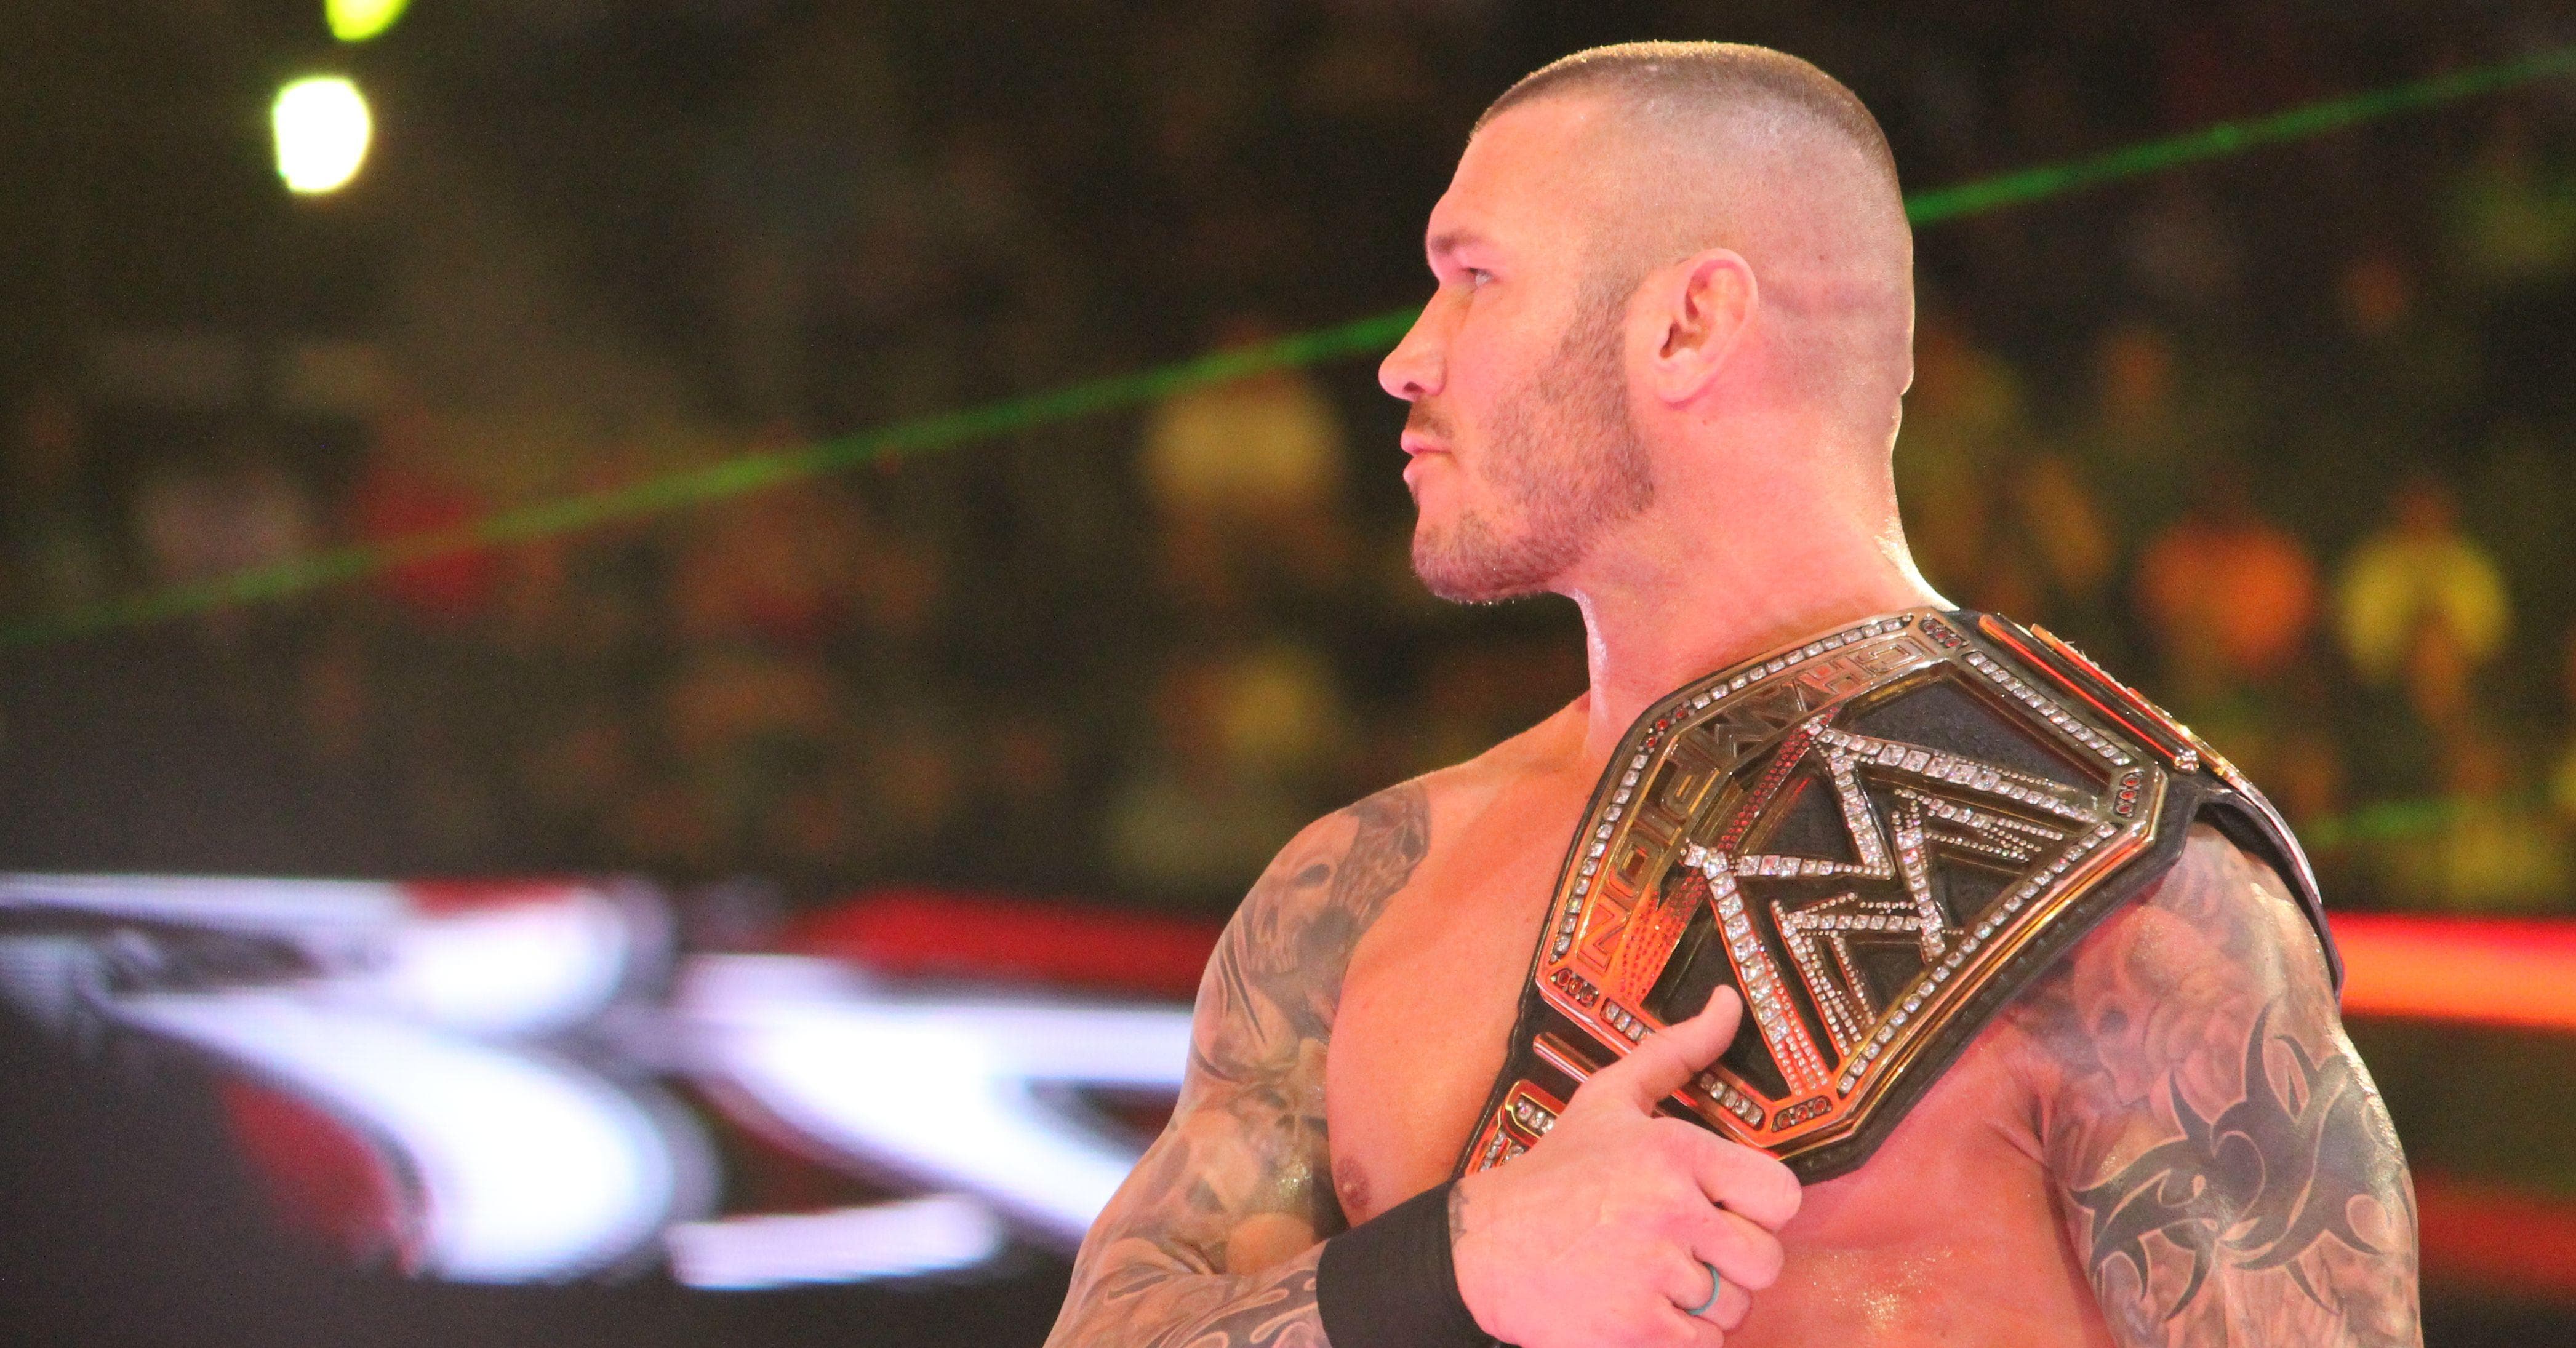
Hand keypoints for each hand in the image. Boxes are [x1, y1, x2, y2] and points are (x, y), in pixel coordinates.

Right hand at [1449, 988, 1800, 1347]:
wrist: (1484, 1249)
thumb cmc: (1556, 1173)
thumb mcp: (1610, 1098)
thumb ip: (1678, 1051)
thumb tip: (1730, 1002)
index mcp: (1675, 1152)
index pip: (1781, 1195)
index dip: (1760, 1208)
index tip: (1726, 1208)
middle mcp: (1671, 1212)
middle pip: (1765, 1260)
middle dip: (1734, 1262)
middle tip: (1688, 1250)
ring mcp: (1655, 1276)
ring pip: (1736, 1309)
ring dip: (1706, 1304)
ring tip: (1660, 1278)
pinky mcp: (1638, 1332)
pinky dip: (1684, 1339)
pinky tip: (1648, 1311)